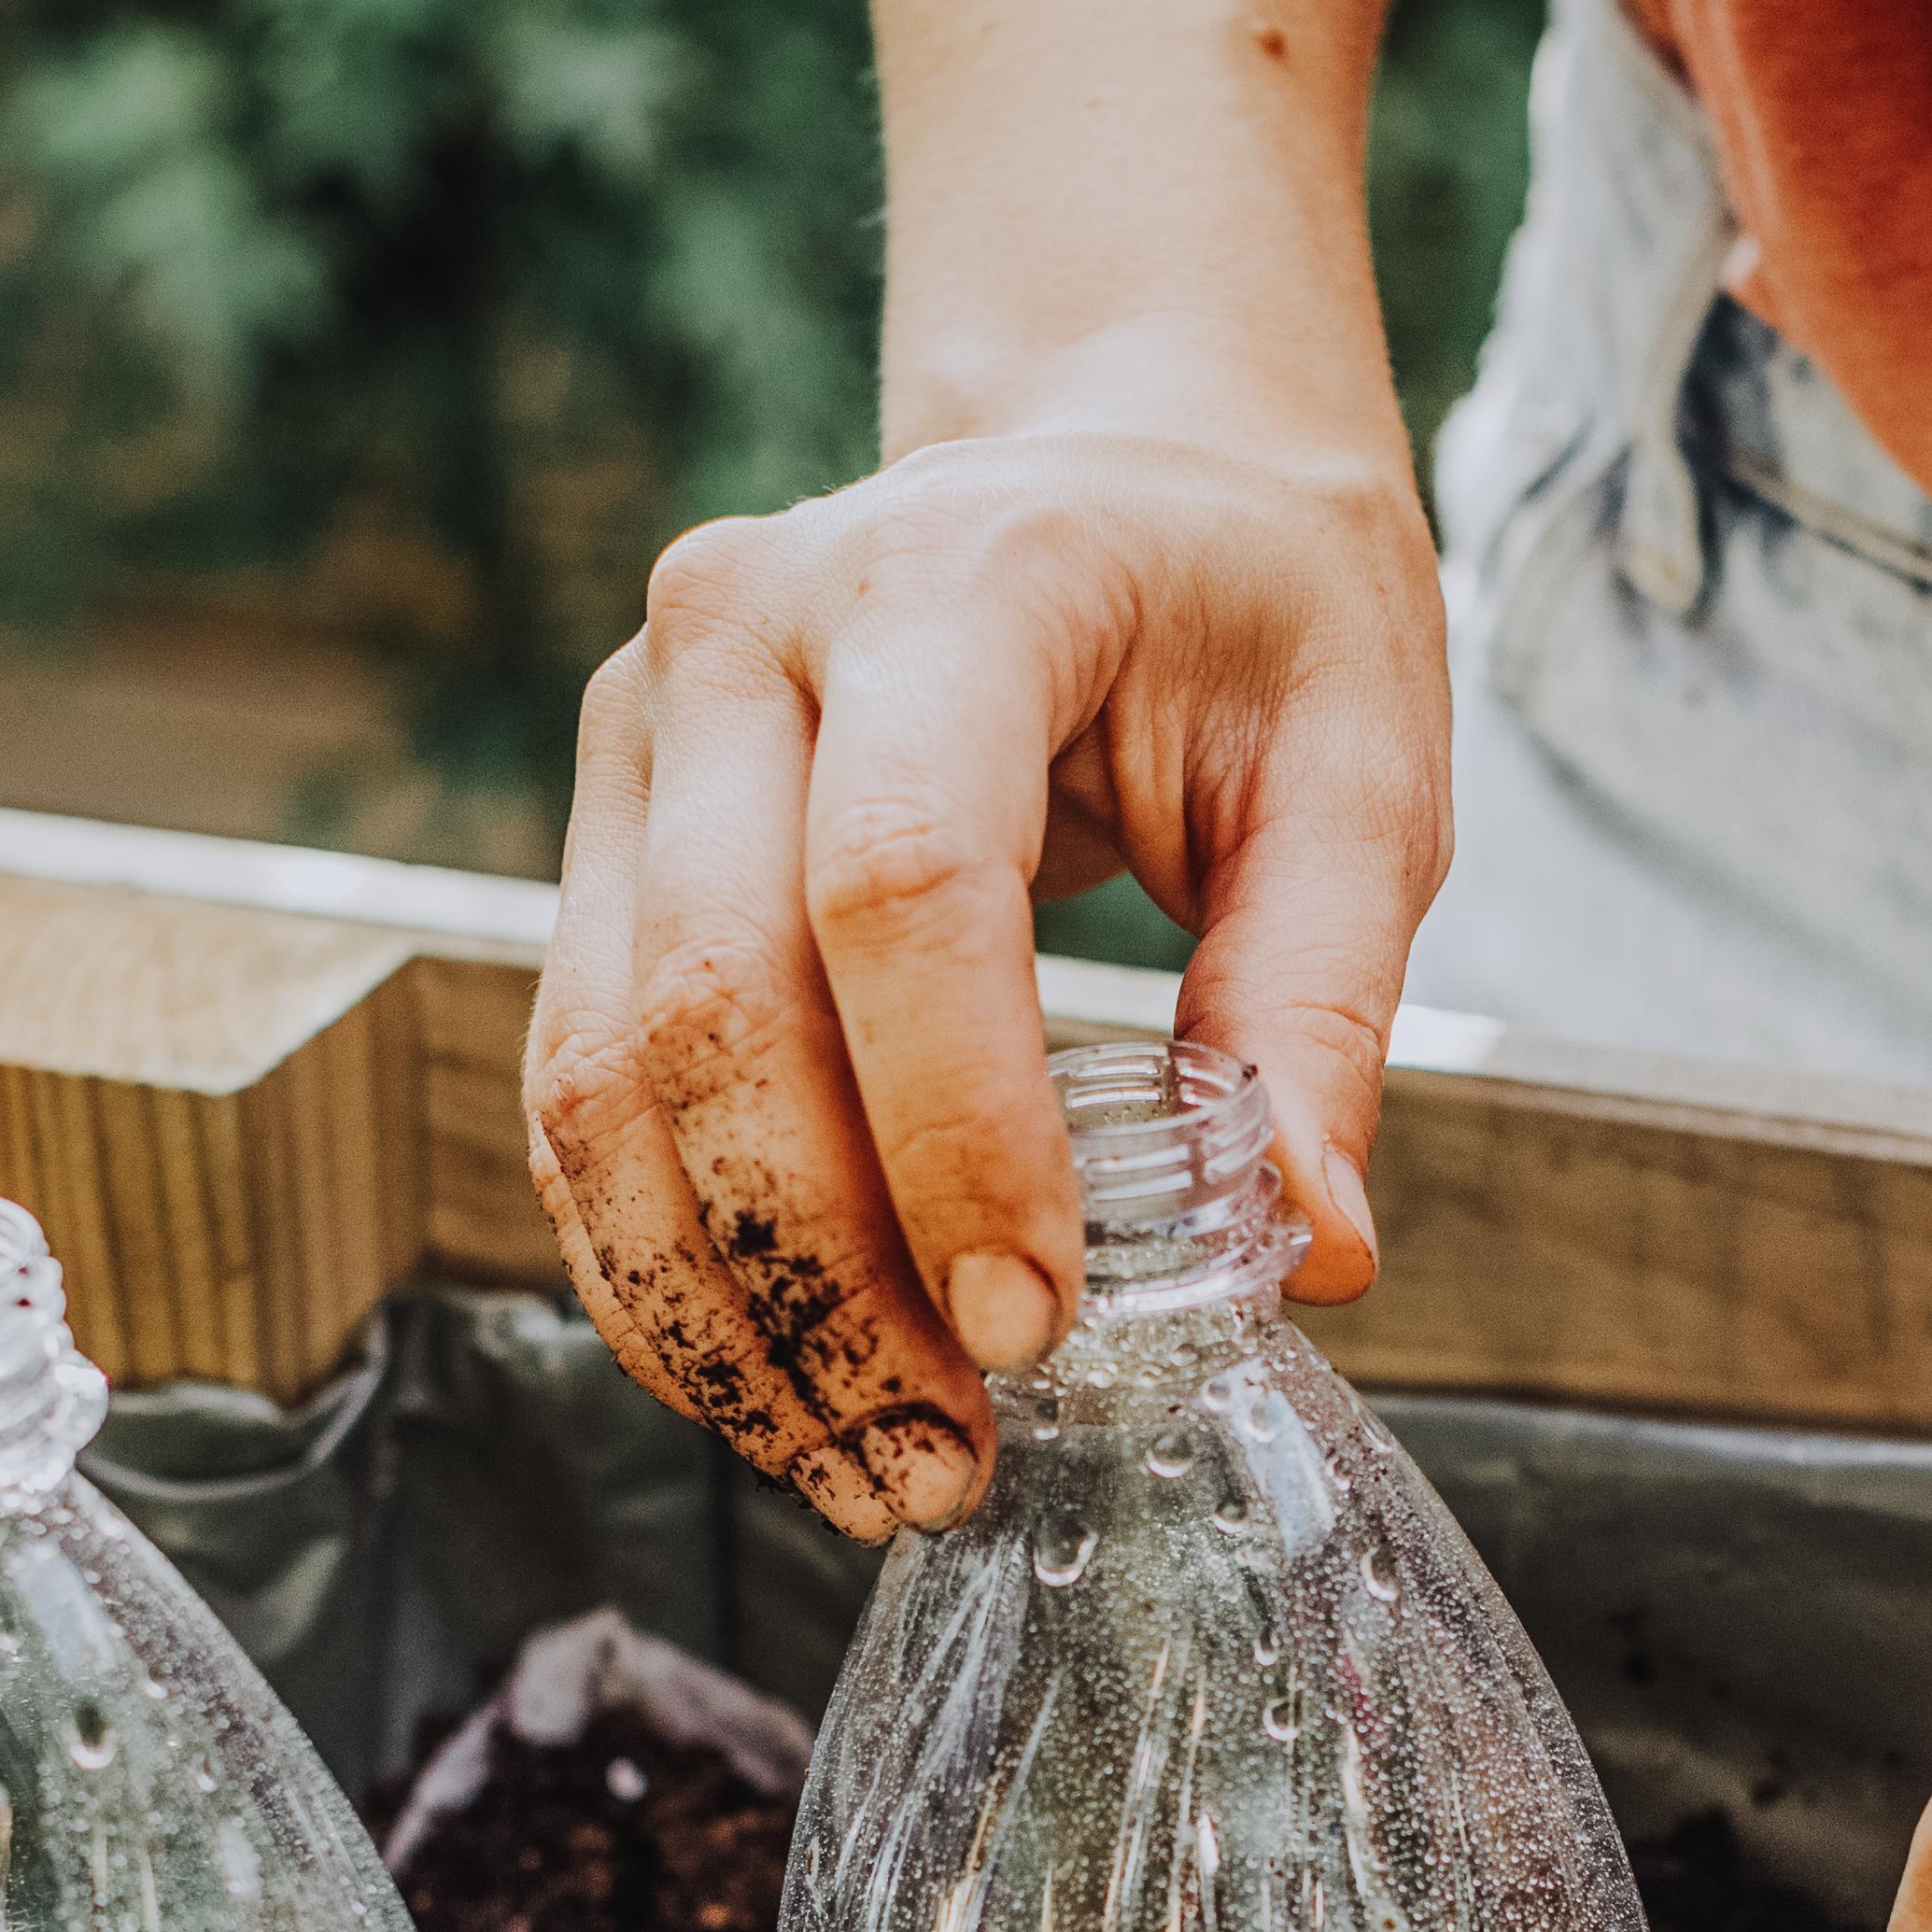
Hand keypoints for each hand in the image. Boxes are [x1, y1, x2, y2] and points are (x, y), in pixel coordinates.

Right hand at [520, 388, 1447, 1540]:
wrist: (1114, 466)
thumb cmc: (1246, 606)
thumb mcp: (1356, 766)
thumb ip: (1325, 1002)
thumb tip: (1307, 1252)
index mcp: (950, 579)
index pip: (902, 885)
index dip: (952, 1132)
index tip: (1040, 1324)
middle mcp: (740, 637)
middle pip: (712, 1005)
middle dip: (822, 1275)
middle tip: (947, 1455)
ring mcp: (636, 732)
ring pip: (601, 1074)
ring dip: (722, 1311)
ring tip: (870, 1464)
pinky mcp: (600, 835)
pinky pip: (575, 1089)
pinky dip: (662, 1265)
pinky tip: (780, 1384)